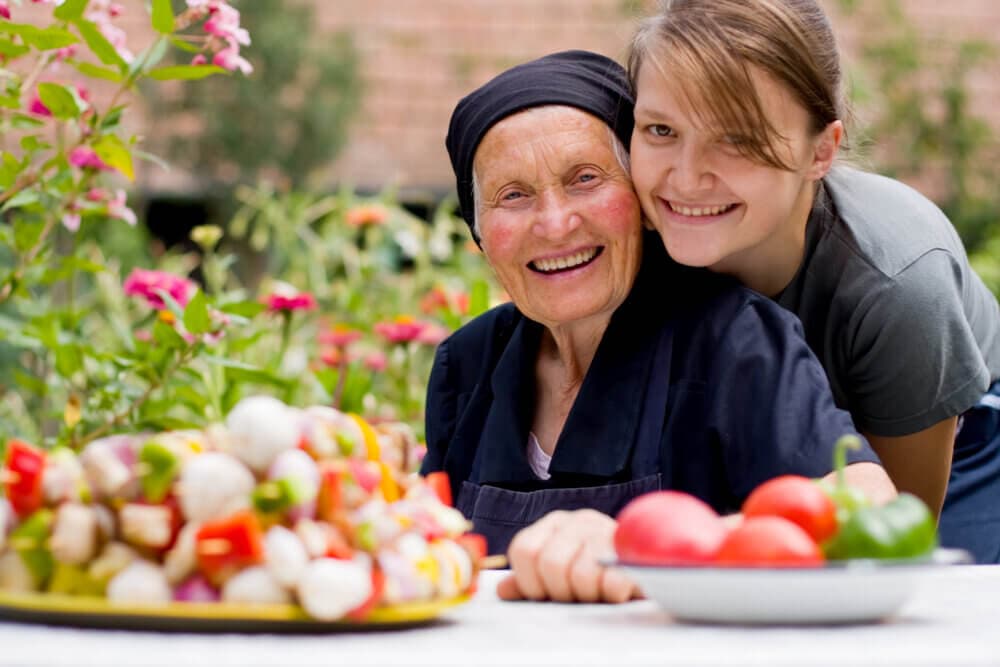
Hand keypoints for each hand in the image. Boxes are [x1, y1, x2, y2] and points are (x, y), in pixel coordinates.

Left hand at [495, 509, 639, 602]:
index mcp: (554, 523)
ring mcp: (606, 531)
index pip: (524, 549)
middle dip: (561, 591)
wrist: (645, 565)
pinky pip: (613, 582)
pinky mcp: (633, 552)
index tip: (545, 594)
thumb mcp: (558, 573)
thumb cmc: (595, 573)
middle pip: (550, 563)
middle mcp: (578, 520)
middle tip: (575, 595)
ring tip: (597, 592)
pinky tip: (616, 591)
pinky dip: (612, 594)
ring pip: (580, 574)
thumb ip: (530, 580)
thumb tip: (503, 589)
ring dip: (588, 595)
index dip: (530, 581)